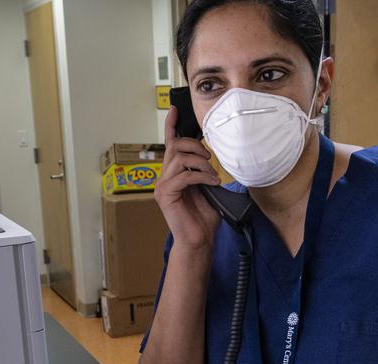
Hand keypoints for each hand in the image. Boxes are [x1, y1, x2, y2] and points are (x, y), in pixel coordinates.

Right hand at [156, 106, 221, 251]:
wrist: (200, 240)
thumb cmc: (205, 216)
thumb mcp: (208, 187)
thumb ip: (205, 170)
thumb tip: (214, 155)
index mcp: (174, 172)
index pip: (170, 144)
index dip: (171, 126)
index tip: (175, 110)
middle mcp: (165, 176)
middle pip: (175, 145)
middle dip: (196, 146)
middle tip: (210, 160)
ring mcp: (163, 185)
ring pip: (180, 158)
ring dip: (201, 163)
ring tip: (212, 175)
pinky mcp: (165, 194)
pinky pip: (183, 175)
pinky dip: (201, 176)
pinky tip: (212, 183)